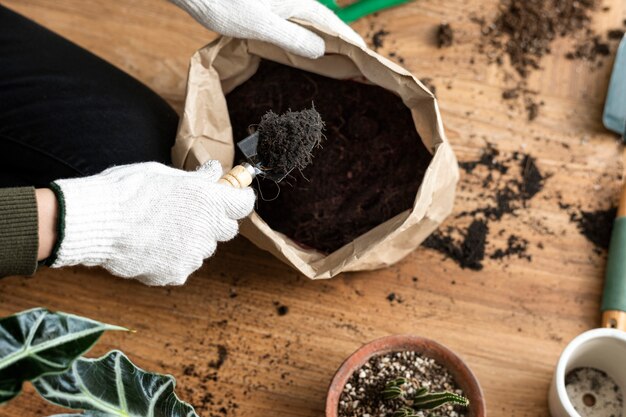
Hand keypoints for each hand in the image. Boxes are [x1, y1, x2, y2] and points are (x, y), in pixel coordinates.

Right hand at [48, 161, 254, 285]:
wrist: (97, 222)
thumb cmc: (127, 191)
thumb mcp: (164, 174)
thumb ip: (196, 178)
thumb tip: (214, 173)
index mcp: (208, 200)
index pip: (244, 204)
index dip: (238, 199)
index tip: (232, 197)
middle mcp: (207, 228)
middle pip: (227, 229)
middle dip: (214, 221)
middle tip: (190, 212)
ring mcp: (193, 254)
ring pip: (203, 249)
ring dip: (191, 240)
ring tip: (161, 230)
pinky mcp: (176, 273)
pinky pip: (183, 266)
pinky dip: (172, 258)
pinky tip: (151, 246)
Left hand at [170, 0, 364, 58]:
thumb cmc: (226, 4)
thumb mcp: (262, 27)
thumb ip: (294, 39)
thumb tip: (321, 51)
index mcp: (299, 1)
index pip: (333, 24)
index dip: (350, 41)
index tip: (365, 56)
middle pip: (324, 22)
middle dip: (340, 41)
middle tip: (353, 63)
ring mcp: (281, 2)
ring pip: (310, 22)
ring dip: (322, 40)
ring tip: (334, 59)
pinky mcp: (269, 6)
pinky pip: (295, 22)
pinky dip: (305, 36)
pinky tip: (302, 48)